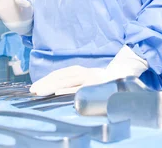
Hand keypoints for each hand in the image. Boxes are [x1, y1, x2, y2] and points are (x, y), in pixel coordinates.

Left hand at [29, 46, 148, 95]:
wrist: (129, 76)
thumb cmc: (107, 82)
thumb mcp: (90, 82)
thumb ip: (77, 84)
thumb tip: (57, 90)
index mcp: (83, 71)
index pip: (61, 73)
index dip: (47, 79)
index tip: (35, 87)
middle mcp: (86, 72)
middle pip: (62, 75)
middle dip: (46, 82)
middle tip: (32, 90)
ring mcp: (92, 78)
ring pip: (69, 79)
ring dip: (53, 85)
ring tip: (40, 91)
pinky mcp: (98, 84)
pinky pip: (81, 87)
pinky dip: (69, 88)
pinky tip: (58, 92)